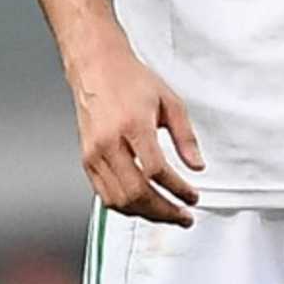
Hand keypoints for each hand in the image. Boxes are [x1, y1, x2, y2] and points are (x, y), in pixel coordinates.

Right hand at [68, 36, 205, 226]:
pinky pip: (104, 195)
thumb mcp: (170, 101)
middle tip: (182, 216)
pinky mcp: (86, 160)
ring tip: (166, 214)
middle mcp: (109, 142)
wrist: (97, 67)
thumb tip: (196, 165)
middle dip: (164, 212)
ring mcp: (94, 154)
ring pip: (118, 200)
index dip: (178, 190)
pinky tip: (142, 206)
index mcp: (133, 125)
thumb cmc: (130, 80)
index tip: (192, 196)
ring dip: (146, 214)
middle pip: (136, 193)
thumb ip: (186, 137)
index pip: (157, 171)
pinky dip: (125, 206)